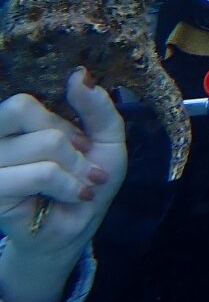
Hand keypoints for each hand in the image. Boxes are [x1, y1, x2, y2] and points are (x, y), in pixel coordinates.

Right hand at [0, 69, 125, 264]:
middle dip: (65, 138)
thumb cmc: (86, 180)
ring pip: (44, 144)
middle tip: (81, 162)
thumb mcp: (105, 138)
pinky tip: (75, 196)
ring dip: (76, 167)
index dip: (60, 122)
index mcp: (11, 129)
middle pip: (21, 110)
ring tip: (80, 185)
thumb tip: (79, 74)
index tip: (81, 145)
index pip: (22, 104)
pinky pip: (42, 173)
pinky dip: (68, 184)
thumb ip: (95, 106)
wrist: (77, 228)